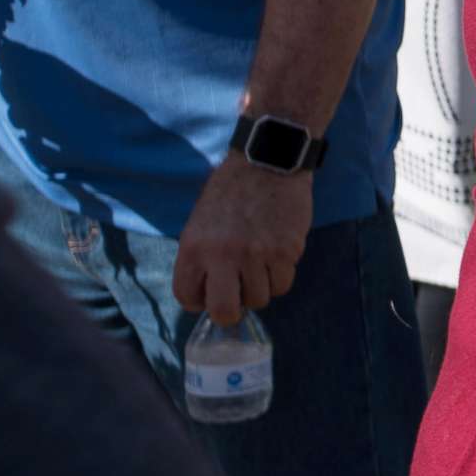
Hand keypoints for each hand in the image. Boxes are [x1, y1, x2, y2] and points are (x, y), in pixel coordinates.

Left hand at [174, 154, 312, 324]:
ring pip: (260, 298)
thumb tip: (209, 292)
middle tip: (237, 300)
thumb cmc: (230, 192)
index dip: (199, 301)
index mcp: (194, 248)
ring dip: (260, 288)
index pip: (187, 297)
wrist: (267, 163)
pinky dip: (280, 276)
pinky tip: (277, 256)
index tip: (209, 293)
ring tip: (260, 267)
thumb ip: (201, 258)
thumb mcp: (199, 223)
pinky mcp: (287, 250)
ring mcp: (258, 255)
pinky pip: (283, 282)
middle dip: (230, 312)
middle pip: (224, 311)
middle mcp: (224, 255)